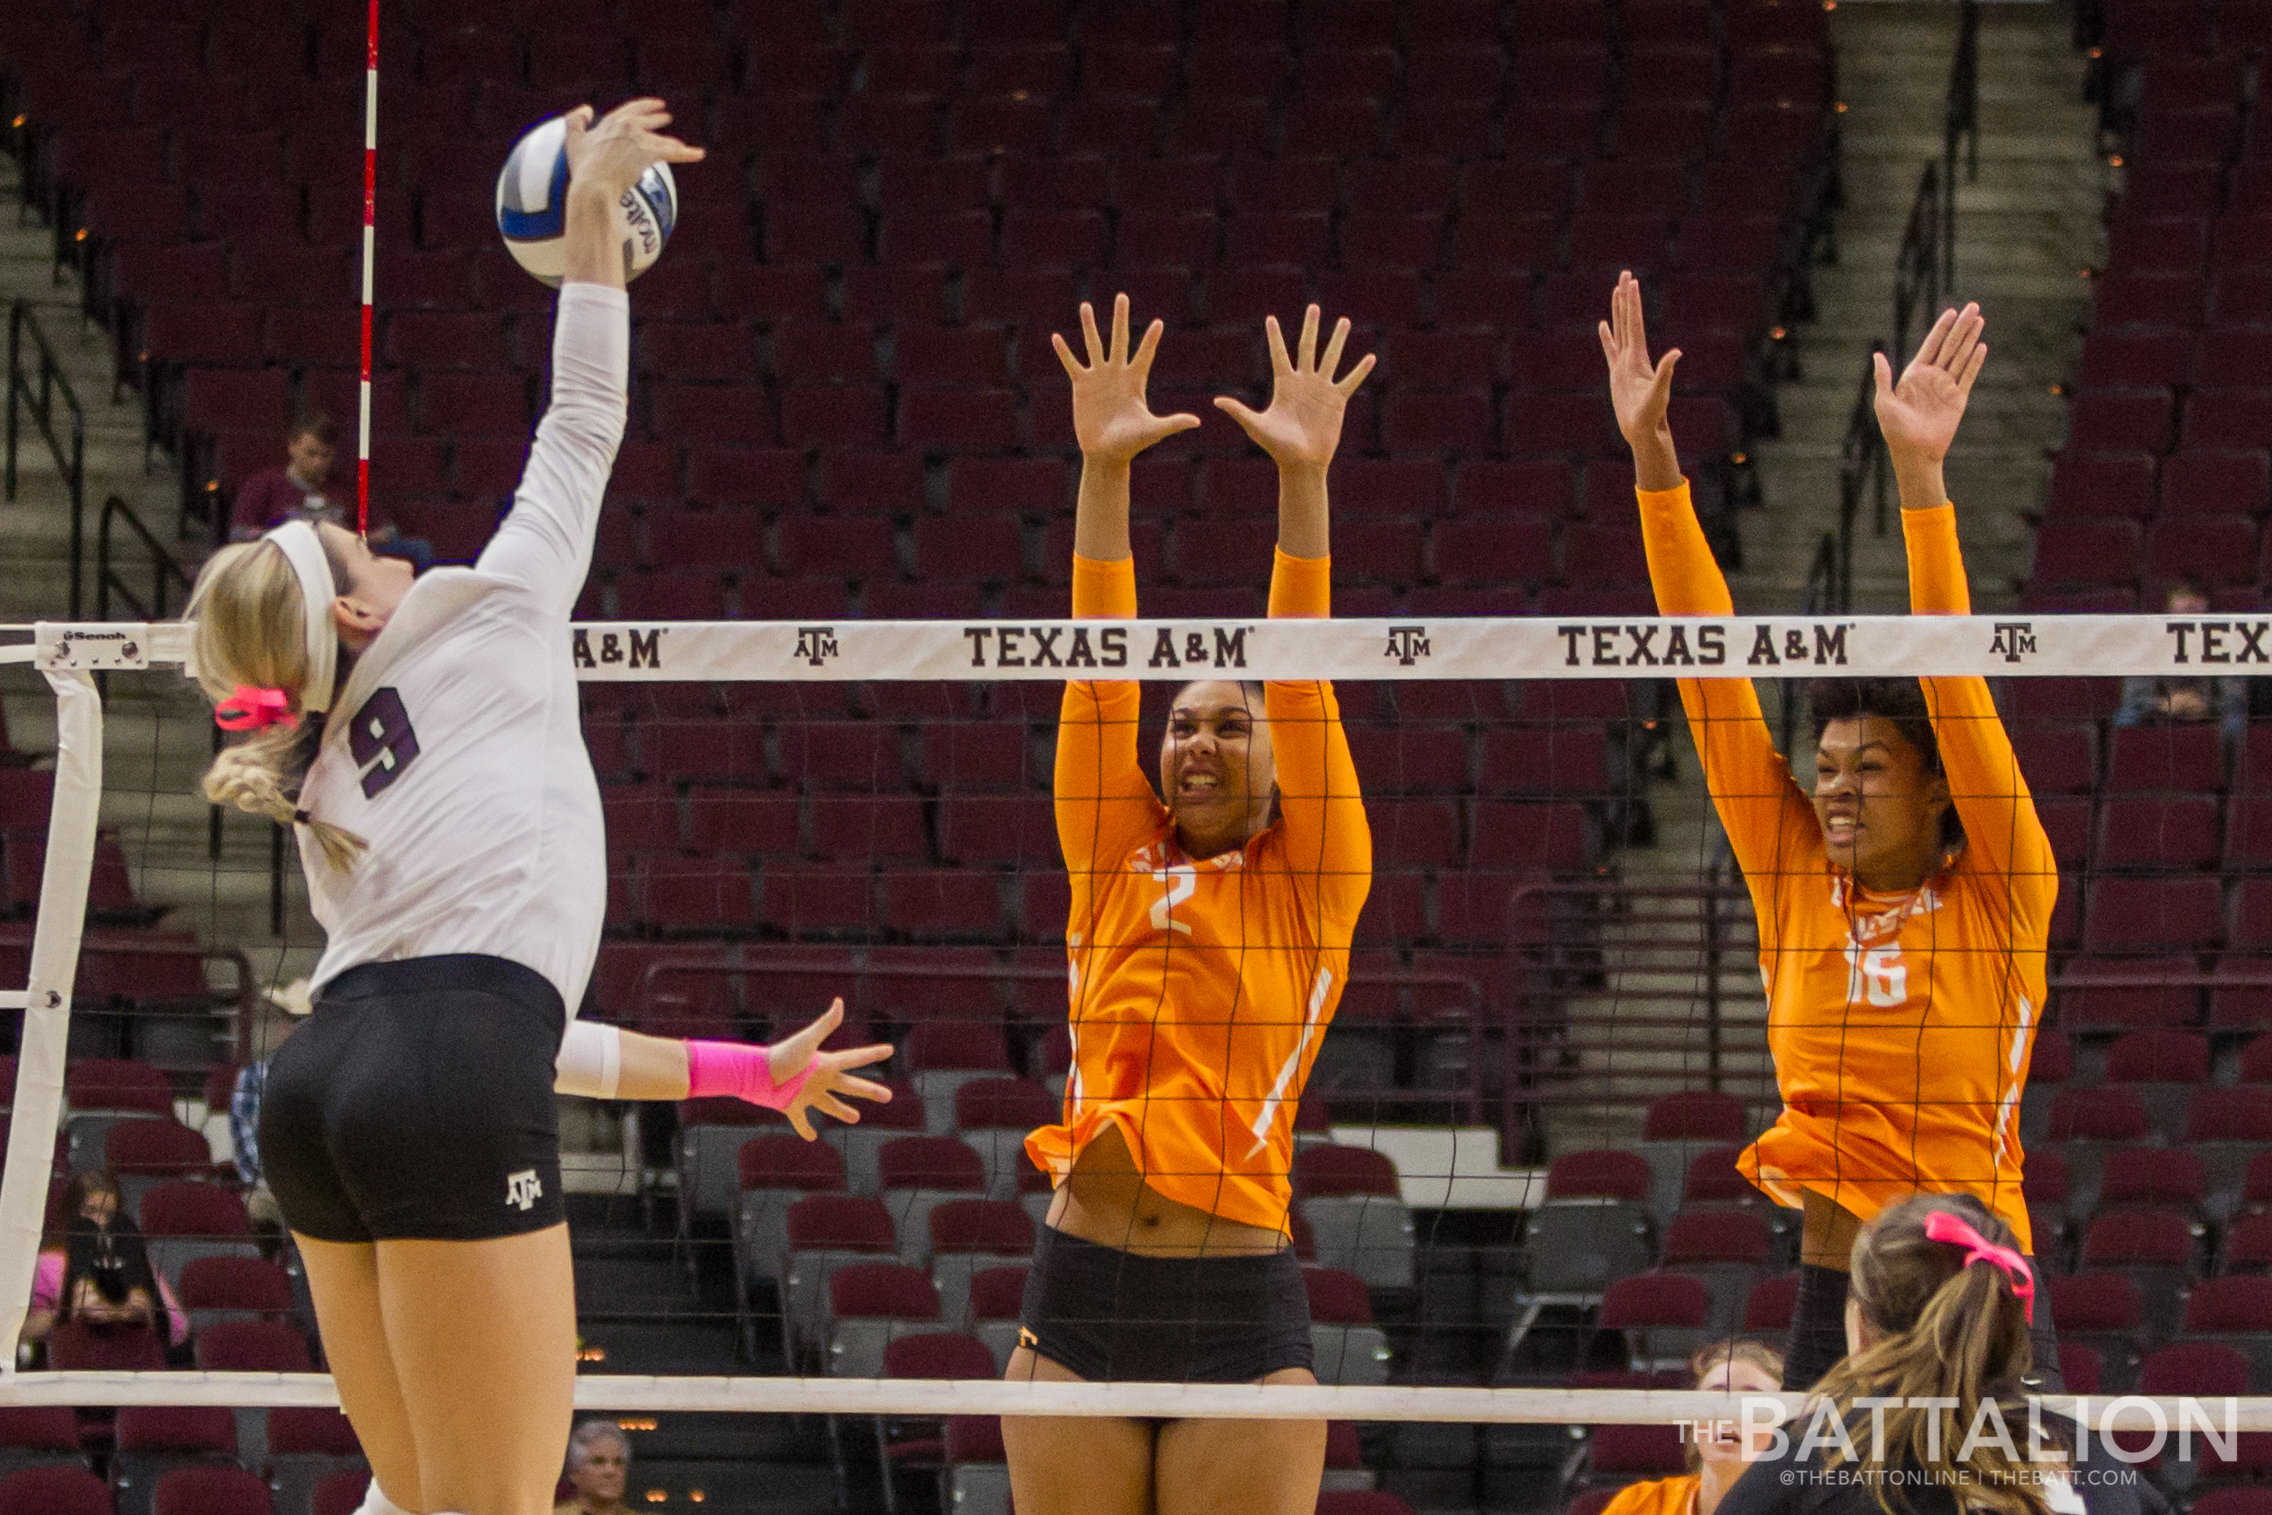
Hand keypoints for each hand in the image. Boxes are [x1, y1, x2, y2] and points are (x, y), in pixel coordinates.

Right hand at [562, 97, 704, 202]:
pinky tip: (699, 154)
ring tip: (680, 144)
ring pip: (661, 139)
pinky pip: (673, 153)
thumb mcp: (573, 141)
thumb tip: (587, 109)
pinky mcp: (649, 154)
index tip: (657, 105)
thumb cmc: (583, 168)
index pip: (632, 109)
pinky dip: (687, 153)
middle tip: (667, 116)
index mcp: (612, 121)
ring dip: (672, 141)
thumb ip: (575, 121)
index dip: (645, 106)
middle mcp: (628, 126)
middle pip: (649, 120)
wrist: (595, 185)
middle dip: (659, 118)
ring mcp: (639, 140)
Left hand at [765, 999, 892, 1141]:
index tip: (889, 1050)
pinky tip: (812, 1137)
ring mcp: (807, 1094)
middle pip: (850, 1085)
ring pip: (830, 1105)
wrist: (758, 1073)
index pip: (855, 1058)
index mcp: (826, 1064)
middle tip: (888, 1096)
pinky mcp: (792, 1107)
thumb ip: (825, 1024)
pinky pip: (802, 1121)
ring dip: (842, 1111)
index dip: (873, 1054)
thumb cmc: (783, 1056)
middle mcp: (820, 1079)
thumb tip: (840, 1002)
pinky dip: (806, 1129)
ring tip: (855, 1118)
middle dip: (869, 1091)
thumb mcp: (807, 1041)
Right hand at [1053, 294, 1200, 464]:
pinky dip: (1064, 352)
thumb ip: (1172, 423)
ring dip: (1090, 326)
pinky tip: (1056, 337)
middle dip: (1121, 318)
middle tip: (1122, 296)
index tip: (1158, 323)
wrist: (1106, 453)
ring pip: (1094, 345)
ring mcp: (1099, 378)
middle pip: (1119, 339)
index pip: (1145, 354)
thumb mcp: (1153, 430)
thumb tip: (1197, 422)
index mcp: (1135, 381)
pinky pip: (1072, 364)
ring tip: (1086, 306)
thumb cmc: (1131, 443)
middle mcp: (1117, 374)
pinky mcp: (1082, 386)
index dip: (1151, 339)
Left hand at [1214, 305, 1374, 469]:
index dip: (1275, 337)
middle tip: (1313, 307)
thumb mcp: (1256, 426)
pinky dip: (1360, 370)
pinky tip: (1370, 357)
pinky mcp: (1337, 401)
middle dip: (1310, 327)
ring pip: (1331, 358)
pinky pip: (1350, 381)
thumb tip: (1216, 402)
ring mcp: (1321, 390)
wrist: (1301, 462)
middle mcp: (1303, 382)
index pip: (1279, 354)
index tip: (1270, 318)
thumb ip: (1239, 411)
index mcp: (1284, 385)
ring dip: (1338, 339)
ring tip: (1344, 321)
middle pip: (1307, 348)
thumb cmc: (1277, 447)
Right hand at [1598, 269, 1677, 447]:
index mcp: (1639, 357)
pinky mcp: (1617, 373)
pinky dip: (1607, 336)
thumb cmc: (1651, 415)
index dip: (1633, 303)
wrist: (1644, 430)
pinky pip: (1610, 348)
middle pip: (1628, 319)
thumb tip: (1677, 352)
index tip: (1632, 282)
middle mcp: (1633, 355)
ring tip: (1616, 291)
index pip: (1635, 323)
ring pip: (1620, 329)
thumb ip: (1666, 371)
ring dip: (1618, 310)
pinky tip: (1604, 324)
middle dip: (1626, 297)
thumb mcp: (1659, 392)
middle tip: (1625, 274)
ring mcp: (1624, 363)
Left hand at [1874, 302, 1985, 470]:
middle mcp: (1932, 377)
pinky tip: (1982, 346)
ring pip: (1962, 356)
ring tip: (1980, 319)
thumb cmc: (1895, 429)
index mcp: (1914, 374)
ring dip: (1971, 338)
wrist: (1914, 452)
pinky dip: (1975, 361)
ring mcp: (1946, 386)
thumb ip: (1884, 377)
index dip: (1942, 328)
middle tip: (1974, 306)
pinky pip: (1968, 375)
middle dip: (1961, 326)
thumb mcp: (1884, 402)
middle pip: (1950, 345)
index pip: (1932, 345)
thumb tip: (1877, 354)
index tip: (1951, 311)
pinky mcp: (1958, 398)